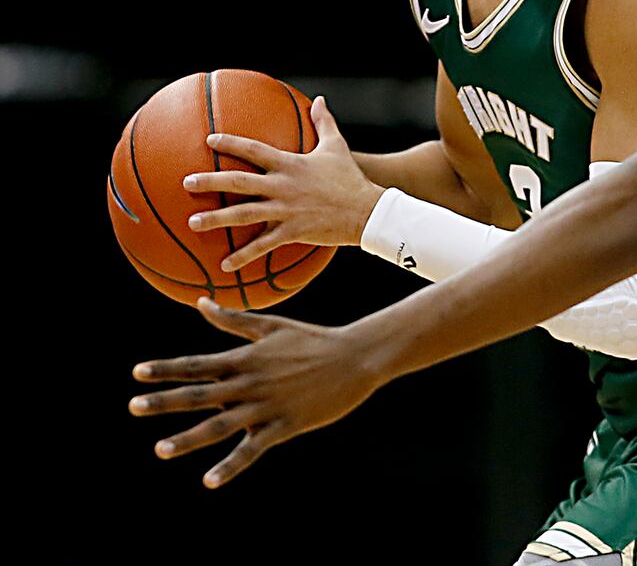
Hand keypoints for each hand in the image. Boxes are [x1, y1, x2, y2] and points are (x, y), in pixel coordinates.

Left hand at [130, 298, 386, 487]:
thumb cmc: (313, 339)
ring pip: (220, 425)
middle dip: (165, 401)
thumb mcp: (272, 325)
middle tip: (133, 407)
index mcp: (246, 359)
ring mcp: (266, 406)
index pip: (197, 365)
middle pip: (200, 394)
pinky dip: (230, 466)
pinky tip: (209, 481)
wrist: (356, 357)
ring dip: (188, 438)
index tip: (137, 373)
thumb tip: (200, 303)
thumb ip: (233, 320)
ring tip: (160, 449)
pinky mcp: (284, 425)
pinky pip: (252, 449)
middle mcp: (250, 383)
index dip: (166, 369)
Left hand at [184, 97, 383, 270]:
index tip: (209, 139)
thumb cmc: (351, 178)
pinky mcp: (292, 231)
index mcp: (290, 164)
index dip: (230, 142)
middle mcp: (283, 185)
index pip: (254, 149)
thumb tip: (320, 99)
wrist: (368, 210)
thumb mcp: (337, 147)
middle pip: (239, 181)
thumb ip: (324, 122)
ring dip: (216, 219)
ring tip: (193, 223)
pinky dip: (243, 256)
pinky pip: (262, 245)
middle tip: (186, 183)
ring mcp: (285, 209)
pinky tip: (224, 266)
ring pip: (243, 213)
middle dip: (210, 181)